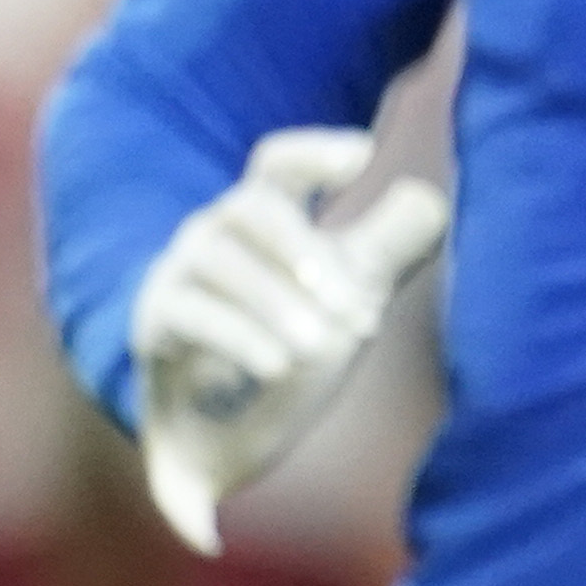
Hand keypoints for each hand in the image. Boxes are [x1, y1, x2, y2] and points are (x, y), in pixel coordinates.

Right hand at [132, 126, 448, 555]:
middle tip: (360, 311)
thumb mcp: (354, 292)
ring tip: (321, 347)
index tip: (365, 155)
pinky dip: (239, 339)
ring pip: (222, 263)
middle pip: (254, 207)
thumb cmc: (295, 343)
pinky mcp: (155, 321)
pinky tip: (280, 367)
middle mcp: (216, 232)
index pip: (282, 163)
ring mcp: (180, 272)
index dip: (316, 152)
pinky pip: (192, 315)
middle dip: (307, 250)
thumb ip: (391, 245)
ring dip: (278, 302)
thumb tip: (430, 197)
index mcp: (267, 216)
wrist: (229, 433)